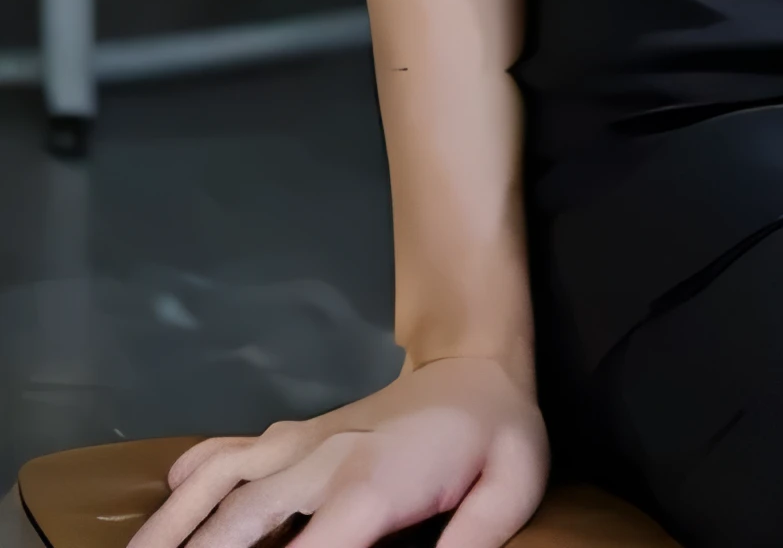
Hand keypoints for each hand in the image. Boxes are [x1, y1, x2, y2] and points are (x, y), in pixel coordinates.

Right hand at [128, 355, 548, 547]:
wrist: (477, 362)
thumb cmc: (496, 434)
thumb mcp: (509, 485)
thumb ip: (471, 539)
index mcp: (372, 484)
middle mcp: (320, 461)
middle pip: (239, 525)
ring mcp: (297, 443)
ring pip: (215, 484)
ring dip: (172, 527)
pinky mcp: (289, 436)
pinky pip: (225, 452)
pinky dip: (188, 479)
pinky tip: (164, 501)